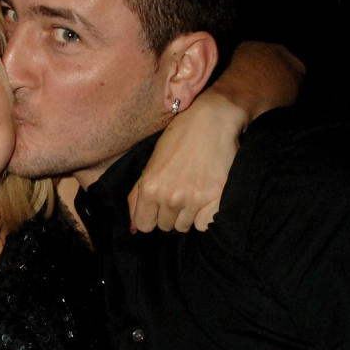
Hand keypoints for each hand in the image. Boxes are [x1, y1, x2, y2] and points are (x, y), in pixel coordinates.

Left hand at [127, 89, 242, 231]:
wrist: (213, 120)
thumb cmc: (179, 137)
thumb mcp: (150, 163)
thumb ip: (137, 196)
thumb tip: (133, 228)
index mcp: (149, 188)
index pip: (143, 225)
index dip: (150, 216)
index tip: (158, 207)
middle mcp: (170, 197)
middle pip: (165, 226)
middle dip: (170, 213)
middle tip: (180, 191)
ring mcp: (194, 200)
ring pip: (185, 226)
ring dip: (188, 214)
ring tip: (194, 190)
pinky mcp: (216, 199)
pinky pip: (204, 224)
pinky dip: (205, 215)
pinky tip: (206, 196)